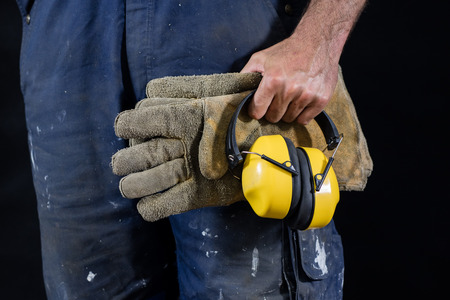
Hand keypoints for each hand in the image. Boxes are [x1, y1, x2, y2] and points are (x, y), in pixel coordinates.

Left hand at [241, 0, 366, 124]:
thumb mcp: (260, 58)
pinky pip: (305, 120)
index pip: (257, 111)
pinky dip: (301, 114)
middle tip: (276, 98)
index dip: (256, 110)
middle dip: (272, 110)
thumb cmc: (287, 51)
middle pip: (273, 117)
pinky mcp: (321, 99)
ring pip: (289, 119)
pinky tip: (300, 101)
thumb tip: (234, 91)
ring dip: (287, 111)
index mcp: (273, 80)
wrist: (318, 42)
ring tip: (290, 96)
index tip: (259, 106)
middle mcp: (290, 90)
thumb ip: (246, 75)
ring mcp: (307, 95)